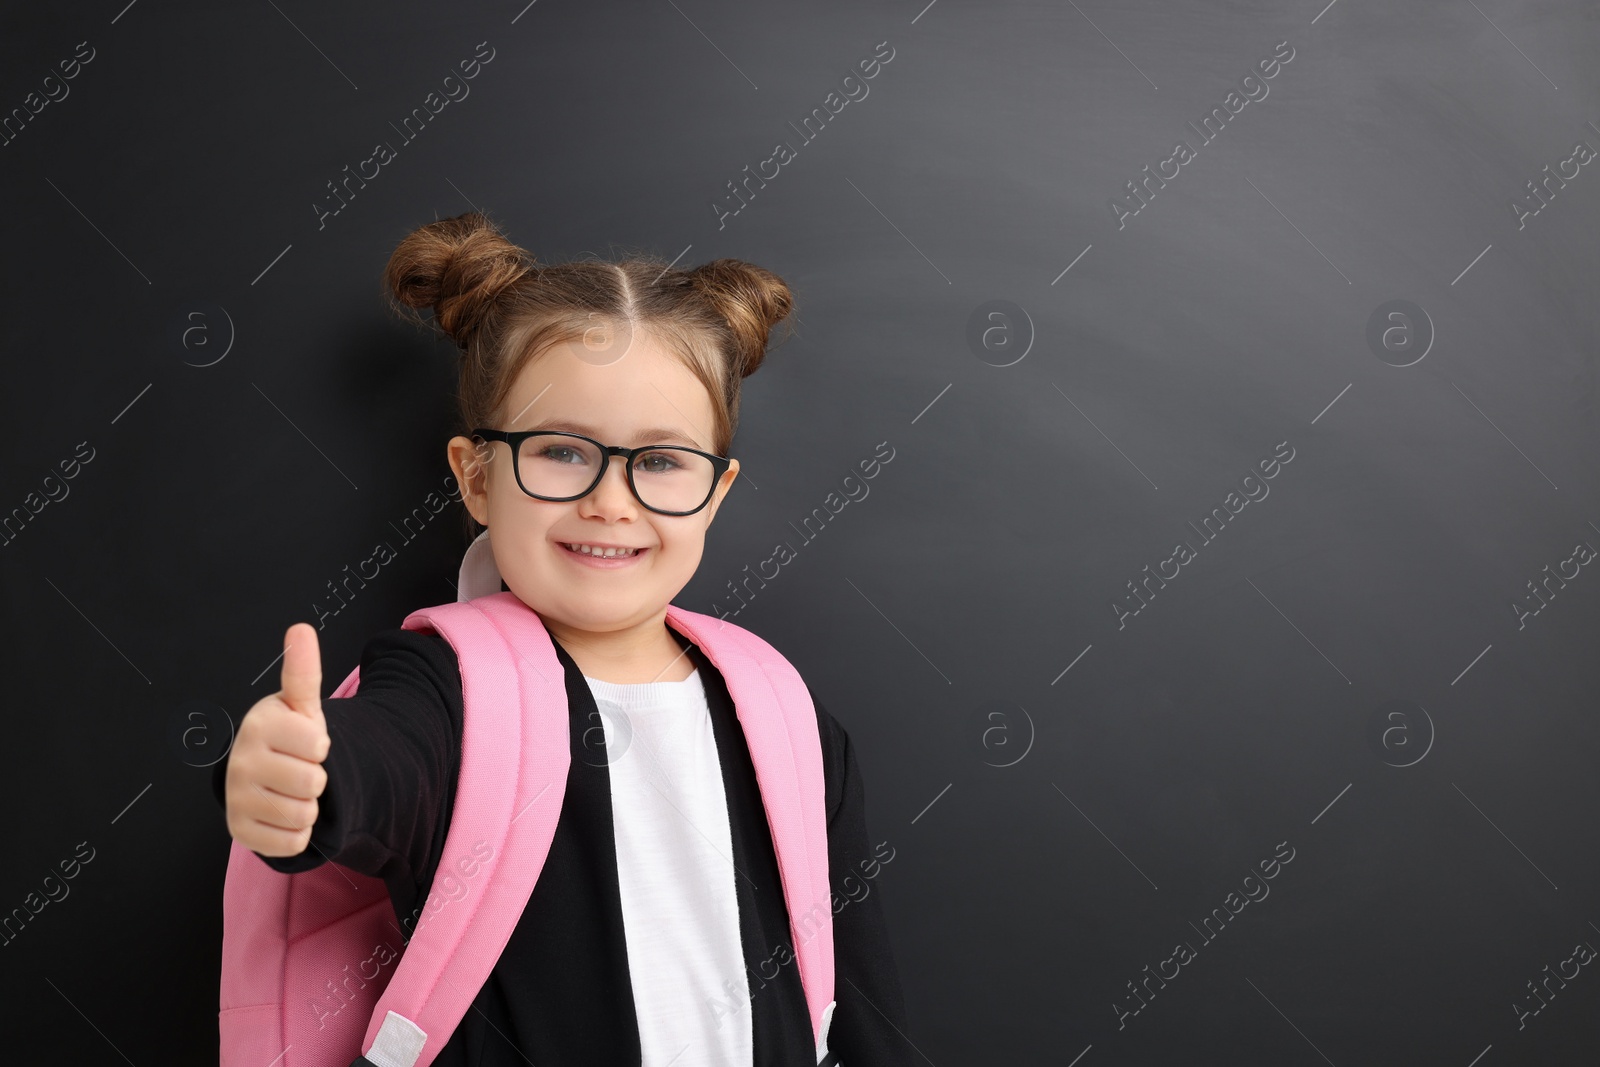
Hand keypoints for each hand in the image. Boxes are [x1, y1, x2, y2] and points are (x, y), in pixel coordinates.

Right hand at [224, 623, 330, 856]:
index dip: (322, 747)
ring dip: (309, 807)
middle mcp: (240, 761)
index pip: (319, 746)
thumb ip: (303, 670)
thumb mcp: (301, 704)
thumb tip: (301, 628)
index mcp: (258, 724)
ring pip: (304, 815)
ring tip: (291, 789)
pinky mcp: (239, 833)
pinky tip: (282, 813)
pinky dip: (298, 832)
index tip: (305, 742)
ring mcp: (236, 798)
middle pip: (313, 784)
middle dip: (317, 779)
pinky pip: (293, 842)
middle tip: (298, 768)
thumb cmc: (290, 736)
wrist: (267, 775)